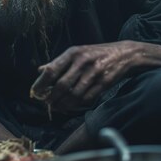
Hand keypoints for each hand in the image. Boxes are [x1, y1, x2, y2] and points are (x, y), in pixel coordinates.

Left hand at [30, 41, 160, 111]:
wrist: (124, 53)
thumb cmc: (96, 54)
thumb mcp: (77, 52)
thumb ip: (58, 62)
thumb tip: (40, 70)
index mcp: (73, 53)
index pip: (51, 70)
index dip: (41, 84)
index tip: (35, 93)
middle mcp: (82, 61)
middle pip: (62, 85)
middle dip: (52, 97)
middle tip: (47, 104)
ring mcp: (94, 72)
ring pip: (74, 94)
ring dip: (63, 104)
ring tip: (57, 107)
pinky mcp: (104, 82)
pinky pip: (87, 98)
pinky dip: (77, 104)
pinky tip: (72, 106)